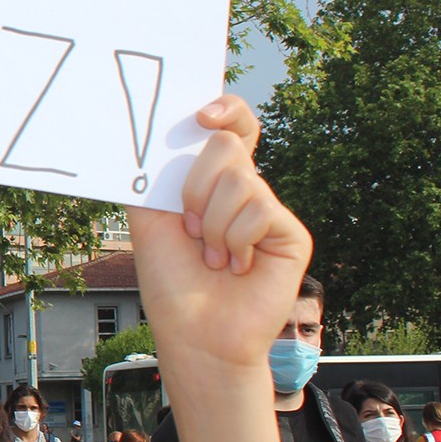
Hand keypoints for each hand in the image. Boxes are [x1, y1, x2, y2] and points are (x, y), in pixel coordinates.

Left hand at [125, 96, 309, 390]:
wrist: (194, 331)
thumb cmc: (172, 280)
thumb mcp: (150, 218)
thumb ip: (156, 175)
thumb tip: (154, 132)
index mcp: (212, 181)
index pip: (231, 127)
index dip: (225, 110)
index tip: (200, 116)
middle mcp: (245, 189)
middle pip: (227, 145)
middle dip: (195, 186)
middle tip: (190, 228)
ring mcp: (269, 209)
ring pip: (240, 179)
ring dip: (211, 224)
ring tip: (212, 256)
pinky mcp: (290, 233)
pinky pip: (258, 210)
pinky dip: (234, 240)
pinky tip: (236, 266)